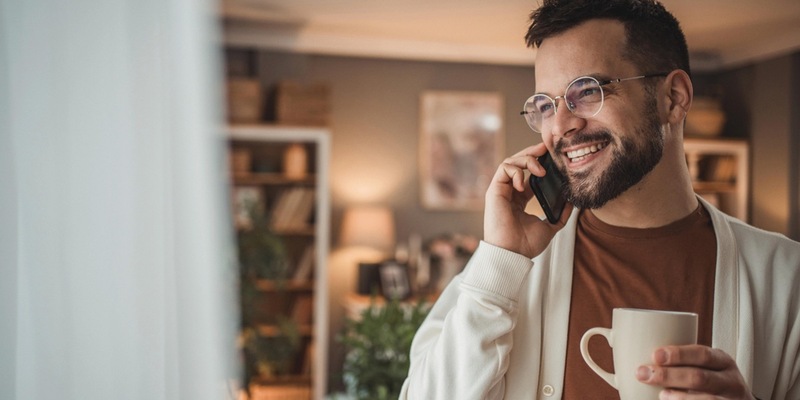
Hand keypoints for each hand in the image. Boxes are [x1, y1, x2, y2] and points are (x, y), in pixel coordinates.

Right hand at [483, 143, 571, 258]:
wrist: (513, 254)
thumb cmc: (526, 244)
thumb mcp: (550, 227)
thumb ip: (560, 215)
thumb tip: (571, 202)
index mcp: (519, 200)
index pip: (527, 174)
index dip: (539, 162)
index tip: (552, 157)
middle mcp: (509, 192)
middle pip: (518, 164)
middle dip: (532, 153)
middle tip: (546, 148)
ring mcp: (500, 190)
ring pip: (510, 162)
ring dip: (527, 160)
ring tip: (540, 170)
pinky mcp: (494, 191)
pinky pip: (504, 169)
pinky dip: (516, 170)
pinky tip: (524, 183)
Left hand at [636, 345, 754, 398]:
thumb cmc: (707, 379)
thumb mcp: (701, 366)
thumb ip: (675, 358)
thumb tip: (618, 339)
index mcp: (722, 361)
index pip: (702, 354)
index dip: (679, 354)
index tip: (655, 354)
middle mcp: (730, 381)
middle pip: (700, 378)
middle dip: (669, 376)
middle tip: (643, 374)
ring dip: (681, 398)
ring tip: (660, 396)